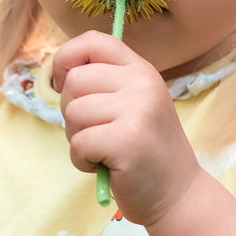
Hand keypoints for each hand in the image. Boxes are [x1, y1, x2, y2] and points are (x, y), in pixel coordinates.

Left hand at [50, 30, 202, 225]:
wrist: (177, 194)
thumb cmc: (143, 150)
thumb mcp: (131, 103)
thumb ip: (102, 83)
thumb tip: (58, 74)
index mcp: (140, 69)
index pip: (92, 41)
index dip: (65, 59)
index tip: (64, 84)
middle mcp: (142, 82)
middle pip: (74, 81)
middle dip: (72, 112)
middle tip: (96, 132)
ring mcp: (137, 109)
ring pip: (73, 112)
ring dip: (77, 138)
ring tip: (103, 150)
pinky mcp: (128, 140)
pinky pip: (78, 143)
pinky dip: (82, 160)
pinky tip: (105, 166)